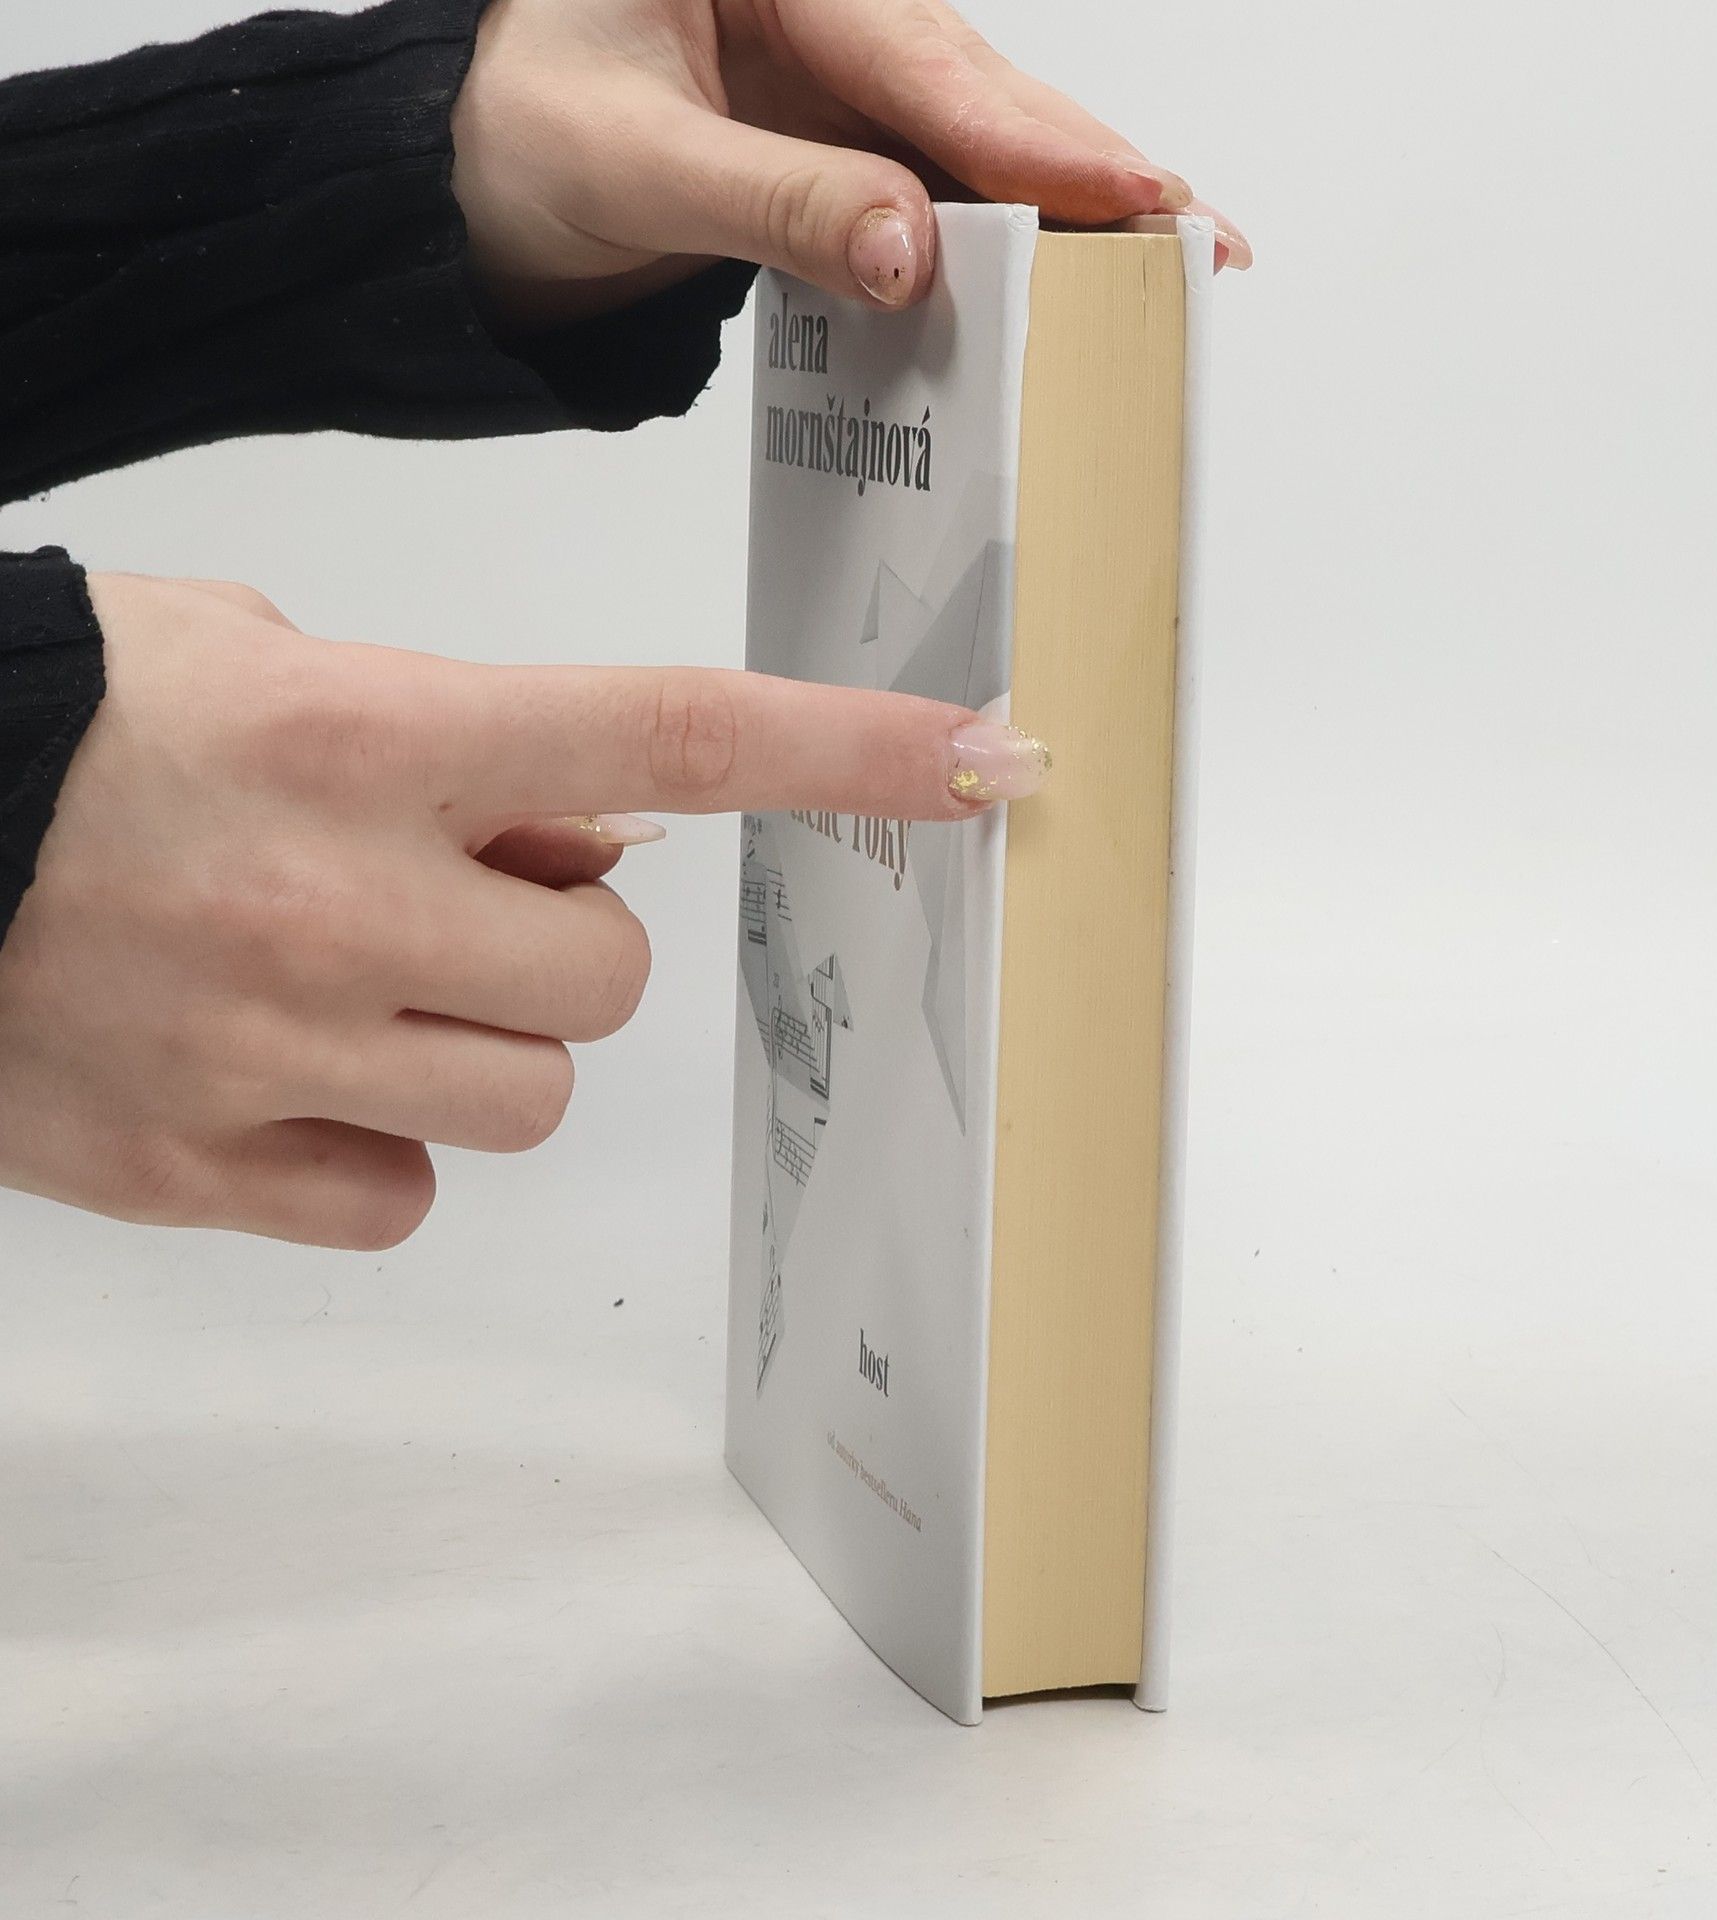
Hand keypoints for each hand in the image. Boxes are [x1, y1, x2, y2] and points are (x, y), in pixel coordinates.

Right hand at [0, 574, 1048, 1247]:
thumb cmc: (69, 724)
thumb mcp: (272, 661)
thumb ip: (464, 749)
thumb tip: (598, 841)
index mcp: (368, 736)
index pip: (672, 737)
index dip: (847, 748)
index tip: (983, 756)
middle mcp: (336, 897)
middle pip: (611, 974)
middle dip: (564, 945)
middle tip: (452, 899)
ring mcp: (265, 1046)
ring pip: (527, 1095)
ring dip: (479, 1041)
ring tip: (352, 977)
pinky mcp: (196, 1169)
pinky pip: (405, 1196)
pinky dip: (378, 1143)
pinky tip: (284, 1073)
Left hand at [450, 0, 1250, 328]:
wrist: (483, 168)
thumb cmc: (525, 131)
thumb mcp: (632, 166)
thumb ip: (778, 206)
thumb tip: (910, 254)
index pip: (920, 58)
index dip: (1028, 140)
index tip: (1122, 196)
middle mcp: (829, 6)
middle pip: (982, 89)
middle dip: (1093, 165)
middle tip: (1200, 234)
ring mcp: (848, 72)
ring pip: (984, 135)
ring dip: (1075, 200)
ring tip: (1177, 251)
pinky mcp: (852, 134)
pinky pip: (949, 177)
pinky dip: (1013, 227)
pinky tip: (1080, 260)